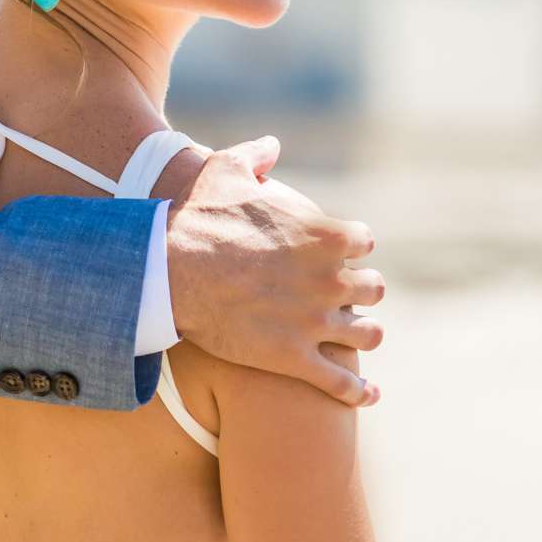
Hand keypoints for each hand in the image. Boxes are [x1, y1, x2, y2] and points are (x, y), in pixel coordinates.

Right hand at [165, 137, 383, 407]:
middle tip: (349, 297)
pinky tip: (370, 395)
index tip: (339, 253)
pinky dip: (360, 392)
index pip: (363, 242)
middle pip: (372, 289)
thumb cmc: (196, 218)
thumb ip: (256, 155)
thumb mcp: (225, 169)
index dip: (351, 247)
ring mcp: (315, 322)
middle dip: (362, 292)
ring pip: (367, 335)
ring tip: (358, 338)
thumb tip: (271, 145)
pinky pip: (342, 383)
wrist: (168, 271)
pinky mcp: (294, 358)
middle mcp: (331, 279)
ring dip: (364, 335)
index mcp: (326, 234)